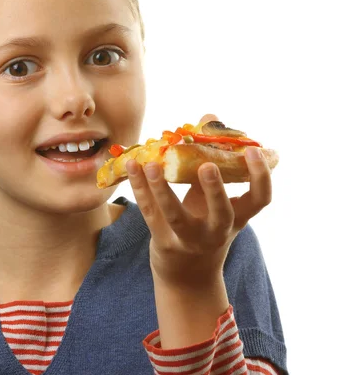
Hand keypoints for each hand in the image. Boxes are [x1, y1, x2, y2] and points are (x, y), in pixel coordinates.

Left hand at [126, 114, 271, 289]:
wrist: (187, 276)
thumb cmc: (204, 225)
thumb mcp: (214, 199)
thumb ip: (212, 159)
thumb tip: (210, 117)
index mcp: (237, 217)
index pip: (260, 200)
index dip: (261, 176)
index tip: (254, 151)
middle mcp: (216, 231)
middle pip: (221, 213)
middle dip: (214, 190)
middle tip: (206, 166)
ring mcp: (189, 238)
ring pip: (176, 215)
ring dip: (162, 189)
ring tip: (151, 164)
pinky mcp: (164, 241)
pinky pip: (149, 213)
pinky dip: (139, 189)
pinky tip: (132, 166)